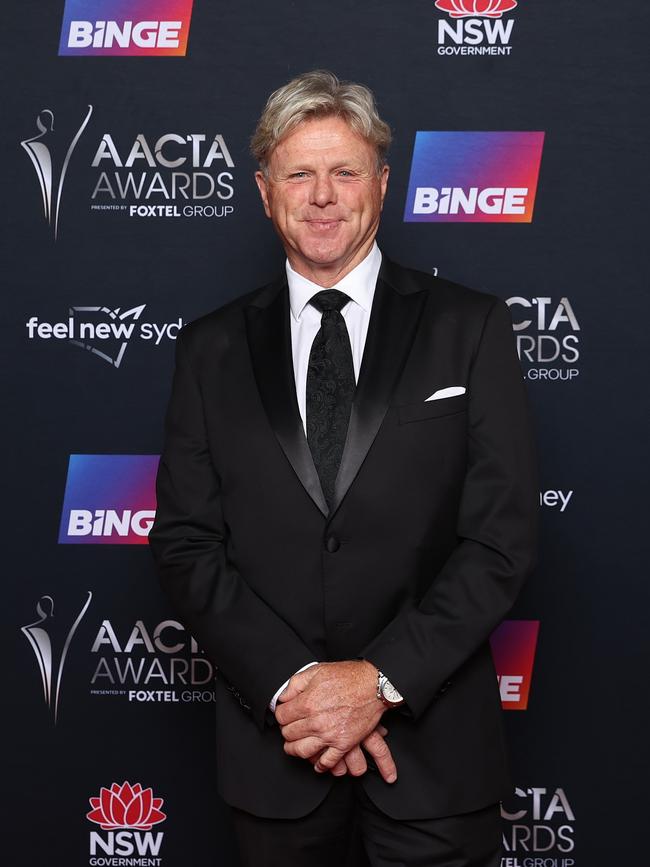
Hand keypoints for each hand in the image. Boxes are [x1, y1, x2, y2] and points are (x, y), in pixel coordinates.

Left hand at [275, 660, 396, 781]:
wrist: (373, 686)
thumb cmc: (348, 677)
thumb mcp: (317, 670)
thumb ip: (295, 683)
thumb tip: (283, 697)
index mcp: (307, 703)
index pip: (281, 716)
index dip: (281, 714)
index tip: (285, 714)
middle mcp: (316, 721)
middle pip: (289, 734)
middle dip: (287, 730)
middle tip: (290, 727)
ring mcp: (329, 735)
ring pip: (302, 751)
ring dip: (295, 749)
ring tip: (295, 746)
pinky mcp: (343, 744)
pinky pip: (326, 762)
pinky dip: (319, 765)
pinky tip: (316, 762)